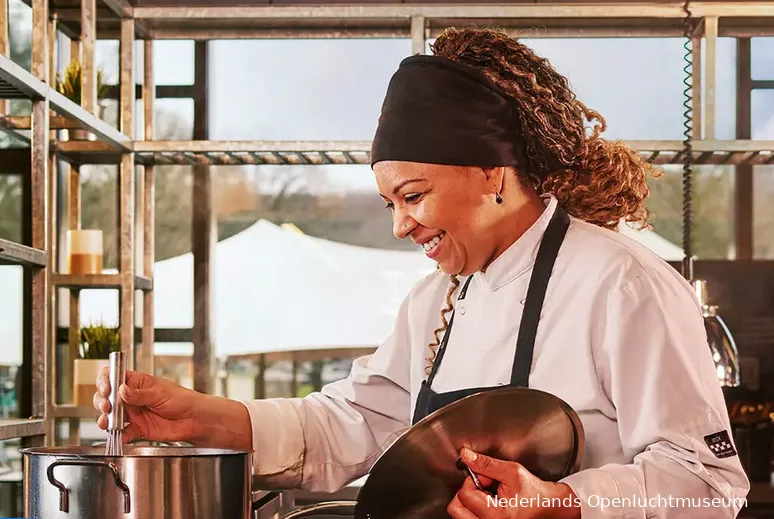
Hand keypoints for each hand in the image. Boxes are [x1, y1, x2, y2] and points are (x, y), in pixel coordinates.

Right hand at [93, 368, 201, 443]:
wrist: (193, 419)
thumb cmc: (182, 399)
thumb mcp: (160, 393)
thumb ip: (140, 394)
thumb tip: (121, 390)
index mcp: (137, 383)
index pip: (114, 376)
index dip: (105, 381)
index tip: (106, 388)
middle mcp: (132, 398)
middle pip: (107, 397)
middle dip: (102, 401)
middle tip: (106, 407)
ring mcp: (134, 413)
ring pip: (111, 416)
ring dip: (105, 419)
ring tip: (107, 422)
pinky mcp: (138, 429)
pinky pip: (123, 432)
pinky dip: (119, 435)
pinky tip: (121, 435)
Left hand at [447, 448, 580, 518]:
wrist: (547, 505)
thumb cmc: (533, 491)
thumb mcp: (511, 471)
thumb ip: (486, 463)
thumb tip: (466, 456)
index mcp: (496, 515)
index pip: (465, 494)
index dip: (473, 479)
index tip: (486, 477)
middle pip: (456, 509)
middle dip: (465, 492)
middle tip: (481, 486)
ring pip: (460, 515)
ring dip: (468, 501)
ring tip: (485, 494)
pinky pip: (468, 518)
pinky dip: (473, 508)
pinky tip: (487, 502)